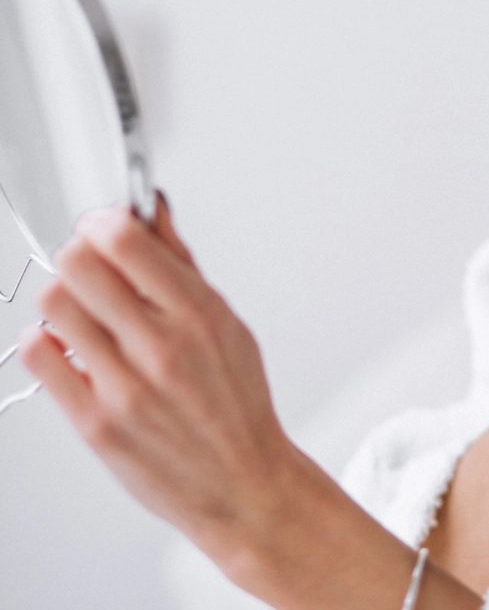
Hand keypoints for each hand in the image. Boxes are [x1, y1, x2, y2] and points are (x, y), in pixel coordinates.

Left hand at [18, 198, 483, 609]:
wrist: (242, 480)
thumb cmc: (237, 403)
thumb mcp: (227, 323)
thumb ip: (182, 265)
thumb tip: (154, 212)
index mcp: (199, 314)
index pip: (126, 241)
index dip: (103, 221)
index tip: (104, 223)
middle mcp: (160, 347)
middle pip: (79, 265)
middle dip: (79, 252)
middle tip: (90, 263)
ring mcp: (124, 387)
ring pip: (54, 306)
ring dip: (62, 295)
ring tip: (81, 308)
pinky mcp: (95, 423)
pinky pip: (40, 358)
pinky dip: (44, 340)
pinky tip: (68, 344)